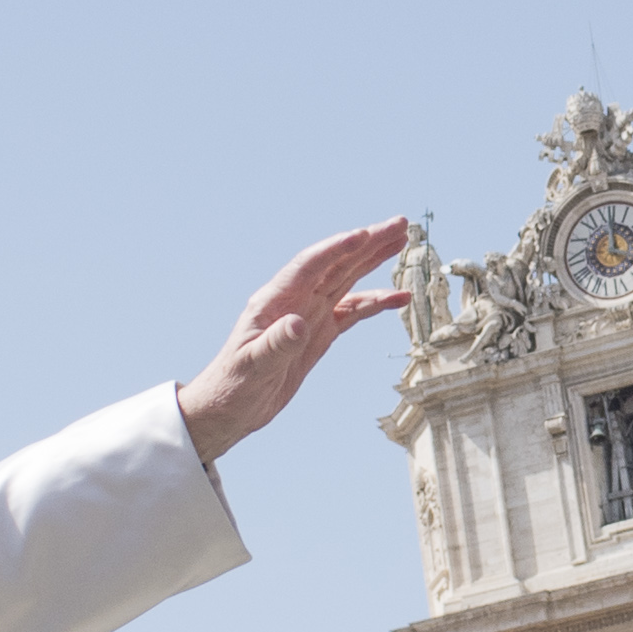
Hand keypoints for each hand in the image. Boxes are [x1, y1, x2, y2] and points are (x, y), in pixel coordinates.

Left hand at [176, 221, 412, 460]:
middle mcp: (294, 300)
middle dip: (367, 243)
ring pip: (348, 278)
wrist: (230, 406)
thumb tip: (298, 324)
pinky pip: (353, 311)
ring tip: (401, 241)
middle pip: (336, 263)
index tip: (363, 234)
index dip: (337, 248)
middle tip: (399, 225)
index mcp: (275, 300)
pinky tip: (398, 298)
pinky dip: (376, 302)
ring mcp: (310, 313)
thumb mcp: (254, 366)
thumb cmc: (233, 385)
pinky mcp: (319, 332)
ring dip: (374, 260)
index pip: (310, 265)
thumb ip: (276, 344)